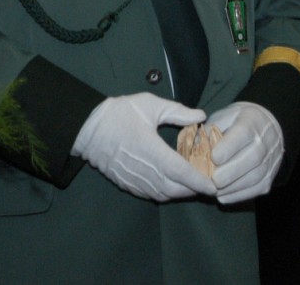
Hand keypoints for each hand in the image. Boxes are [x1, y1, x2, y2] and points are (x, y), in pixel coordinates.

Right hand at [72, 93, 216, 200]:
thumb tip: (200, 115)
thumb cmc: (117, 113)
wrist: (86, 127)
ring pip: (163, 194)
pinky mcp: (125, 183)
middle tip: (206, 182)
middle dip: (193, 189)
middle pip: (175, 189)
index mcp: (151, 149)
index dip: (200, 181)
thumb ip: (176, 111)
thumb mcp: (148, 104)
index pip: (182, 173)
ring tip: (189, 184)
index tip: (214, 184)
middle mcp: (144, 169)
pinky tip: (168, 185)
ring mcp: (133, 179)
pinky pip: (149, 195)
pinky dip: (163, 193)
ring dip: (179, 192)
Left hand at [207, 102, 282, 203]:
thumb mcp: (224, 115)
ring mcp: (271, 160)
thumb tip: (196, 143)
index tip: (214, 157)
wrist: (266, 125)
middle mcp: (265, 141)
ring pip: (257, 176)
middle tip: (213, 180)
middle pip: (252, 158)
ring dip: (235, 186)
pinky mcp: (271, 175)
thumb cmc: (237, 120)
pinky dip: (241, 195)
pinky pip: (259, 188)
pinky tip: (224, 197)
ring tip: (215, 191)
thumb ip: (211, 128)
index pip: (243, 133)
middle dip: (232, 171)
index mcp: (251, 122)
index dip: (229, 147)